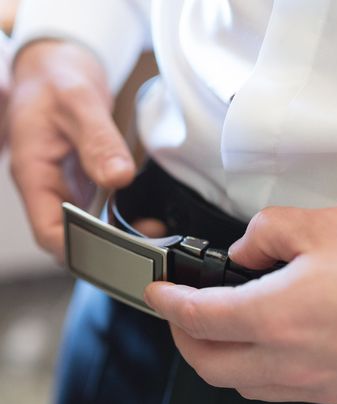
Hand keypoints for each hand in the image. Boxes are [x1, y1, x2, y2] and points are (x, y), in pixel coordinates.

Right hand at [9, 40, 135, 260]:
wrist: (56, 69)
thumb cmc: (55, 81)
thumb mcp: (78, 102)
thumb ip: (99, 139)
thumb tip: (119, 176)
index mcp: (33, 172)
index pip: (48, 231)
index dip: (78, 247)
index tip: (116, 249)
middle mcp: (46, 186)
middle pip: (68, 237)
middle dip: (104, 248)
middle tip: (145, 245)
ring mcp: (62, 187)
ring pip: (84, 228)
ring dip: (116, 237)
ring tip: (152, 233)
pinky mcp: (80, 183)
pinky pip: (97, 212)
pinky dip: (120, 220)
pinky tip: (145, 219)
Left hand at [145, 207, 336, 403]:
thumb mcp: (328, 225)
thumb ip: (272, 232)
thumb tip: (250, 248)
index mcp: (279, 317)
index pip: (199, 318)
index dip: (169, 304)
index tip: (159, 294)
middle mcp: (293, 362)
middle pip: (211, 366)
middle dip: (185, 340)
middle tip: (185, 315)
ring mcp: (320, 385)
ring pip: (247, 385)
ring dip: (224, 359)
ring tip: (230, 329)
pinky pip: (286, 391)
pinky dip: (265, 371)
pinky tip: (280, 345)